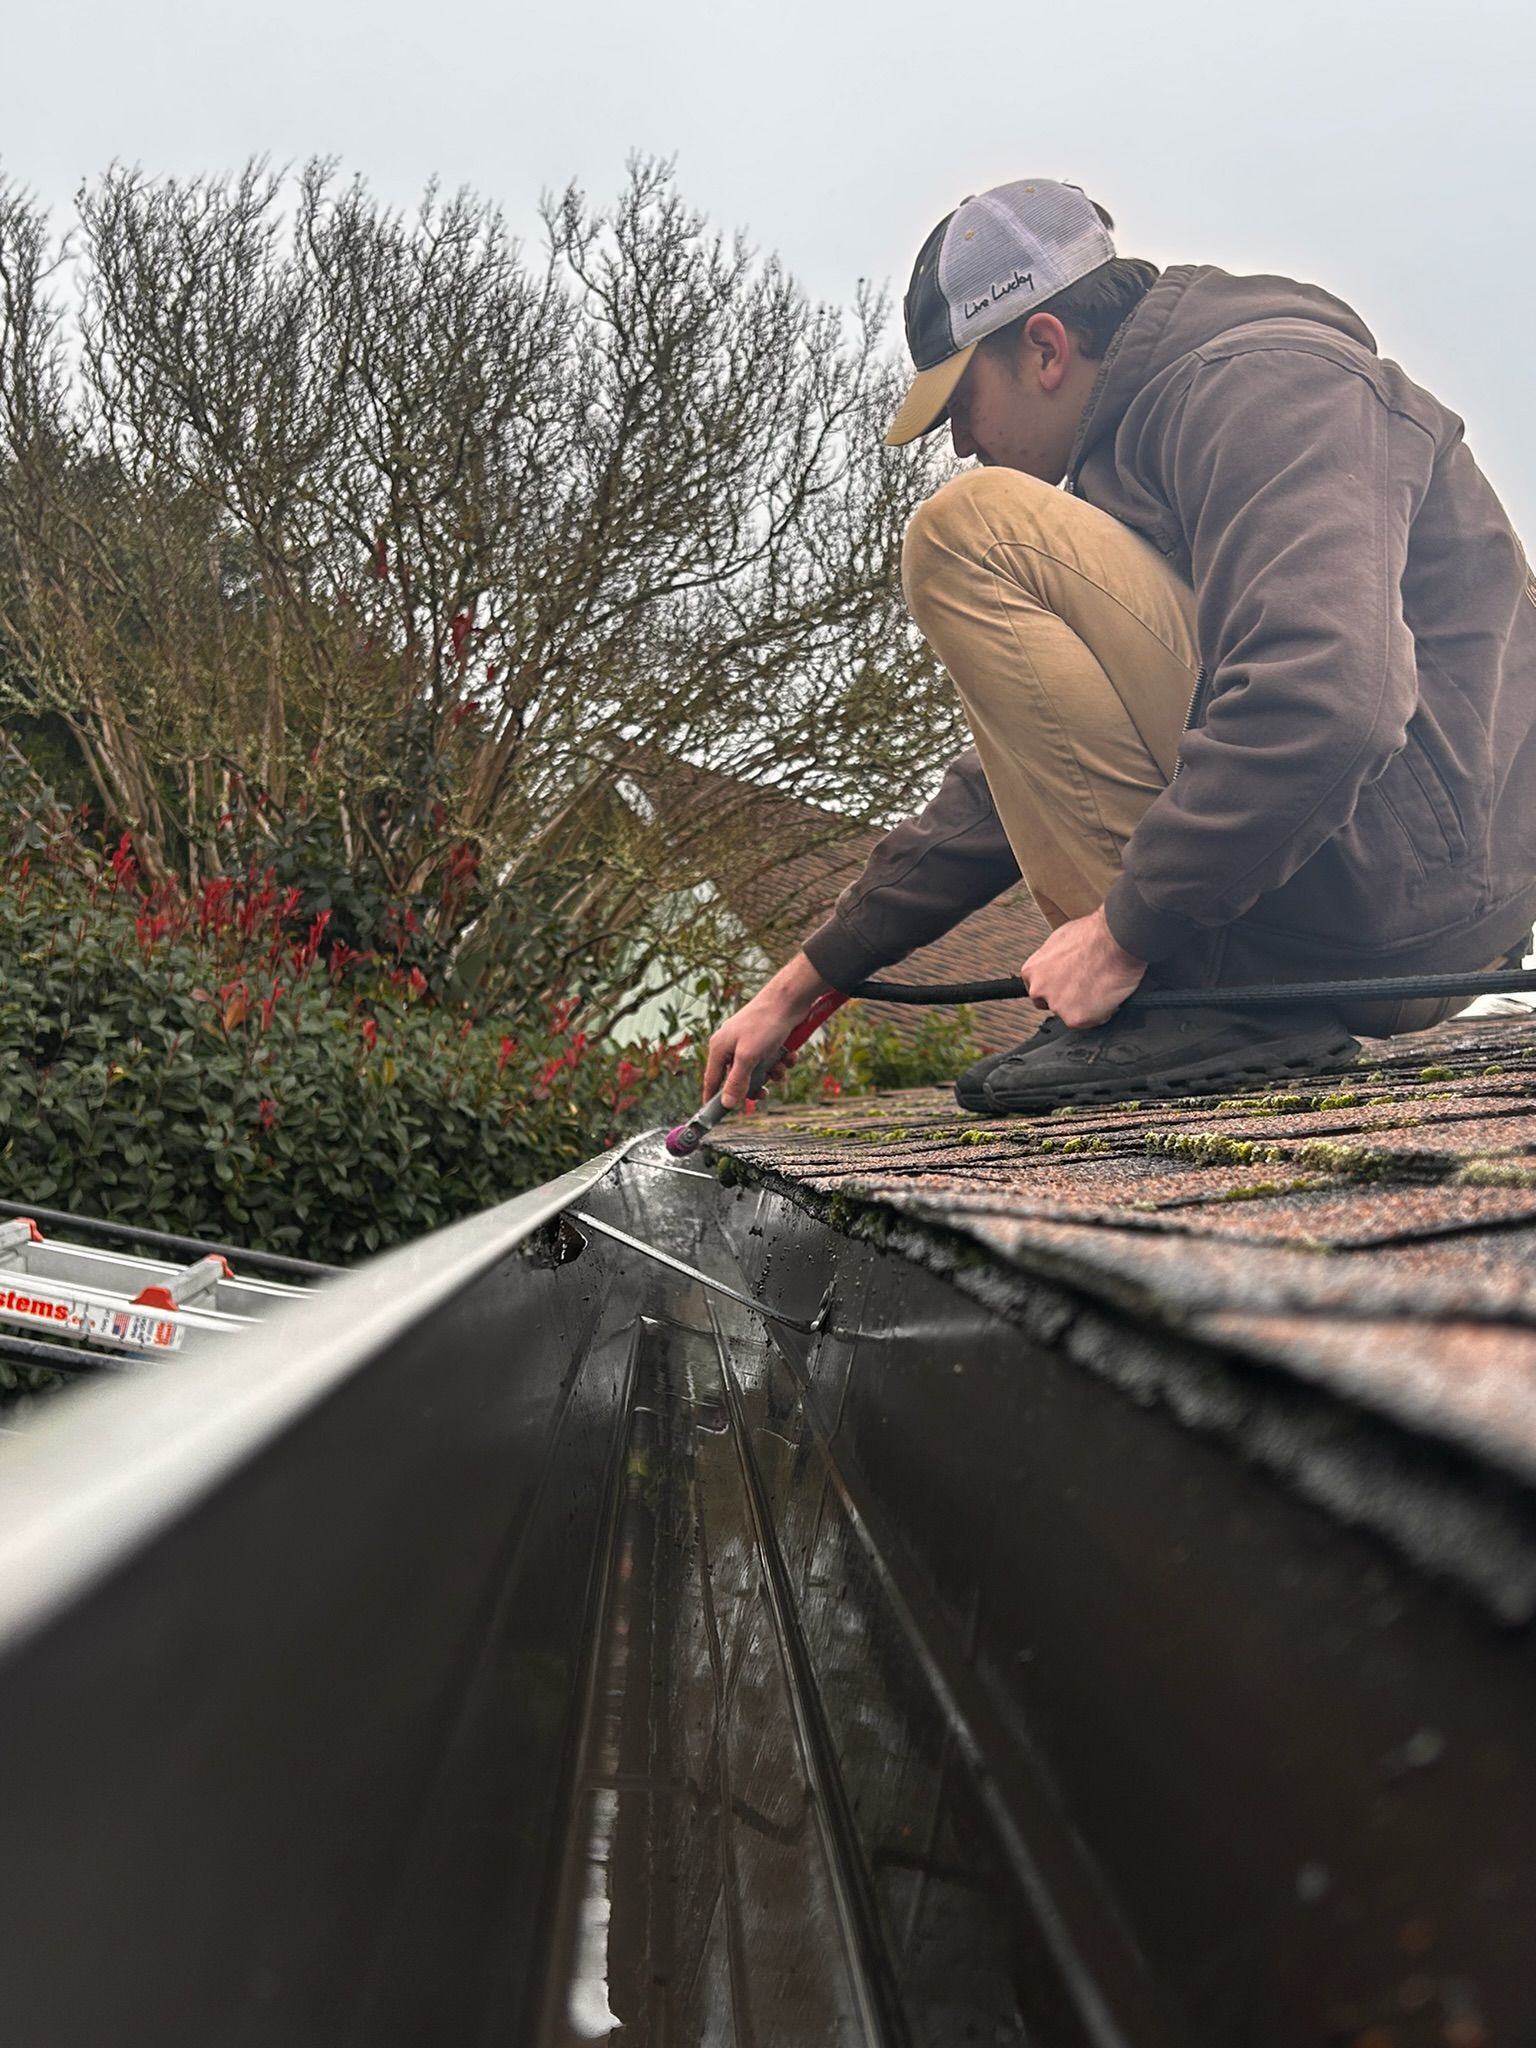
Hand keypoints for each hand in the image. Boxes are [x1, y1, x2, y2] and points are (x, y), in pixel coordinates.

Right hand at [704, 952, 834, 1109]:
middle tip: (765, 1093)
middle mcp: (732, 1045)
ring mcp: (750, 1042)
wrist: (789, 1000)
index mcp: (720, 1048)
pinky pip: (771, 1060)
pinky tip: (789, 1054)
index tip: (717, 1115)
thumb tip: (726, 1104)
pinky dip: (781, 1061)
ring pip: (759, 1071)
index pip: (711, 1080)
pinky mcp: (766, 1040)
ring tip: (780, 1066)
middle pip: (739, 1079)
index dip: (714, 1098)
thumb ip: (736, 1081)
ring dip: (772, 1073)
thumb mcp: (748, 1057)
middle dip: (755, 1086)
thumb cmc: (764, 1024)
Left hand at [1020, 907, 1145, 1027]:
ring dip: (1085, 1006)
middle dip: (1067, 999)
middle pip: (1051, 1004)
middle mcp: (1040, 990)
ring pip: (1071, 1014)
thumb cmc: (1094, 935)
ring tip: (1101, 987)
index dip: (1056, 988)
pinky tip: (1108, 995)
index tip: (1067, 985)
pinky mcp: (1076, 1018)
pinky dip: (1101, 1013)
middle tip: (1086, 986)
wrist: (1116, 940)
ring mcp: (1057, 1006)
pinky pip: (1090, 1022)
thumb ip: (1054, 960)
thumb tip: (1060, 965)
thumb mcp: (1061, 940)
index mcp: (1032, 970)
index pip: (1037, 990)